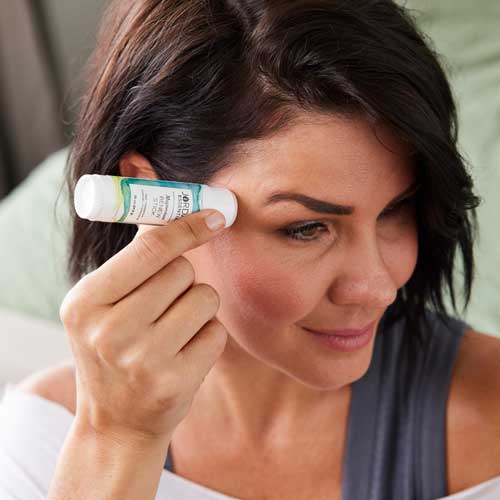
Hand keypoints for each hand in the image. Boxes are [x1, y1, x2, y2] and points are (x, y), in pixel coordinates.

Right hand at [59, 209, 227, 444]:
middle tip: (164, 304)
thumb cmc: (113, 349)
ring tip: (172, 330)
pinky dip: (208, 335)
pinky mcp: (176, 382)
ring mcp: (143, 360)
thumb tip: (157, 187)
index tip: (216, 216)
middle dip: (183, 279)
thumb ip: (133, 253)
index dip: (188, 226)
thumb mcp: (103, 303)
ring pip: (205, 297)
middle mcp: (109, 331)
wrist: (116, 422)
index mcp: (85, 302)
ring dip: (198, 307)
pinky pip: (217, 331)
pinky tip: (184, 353)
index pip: (151, 247)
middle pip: (183, 270)